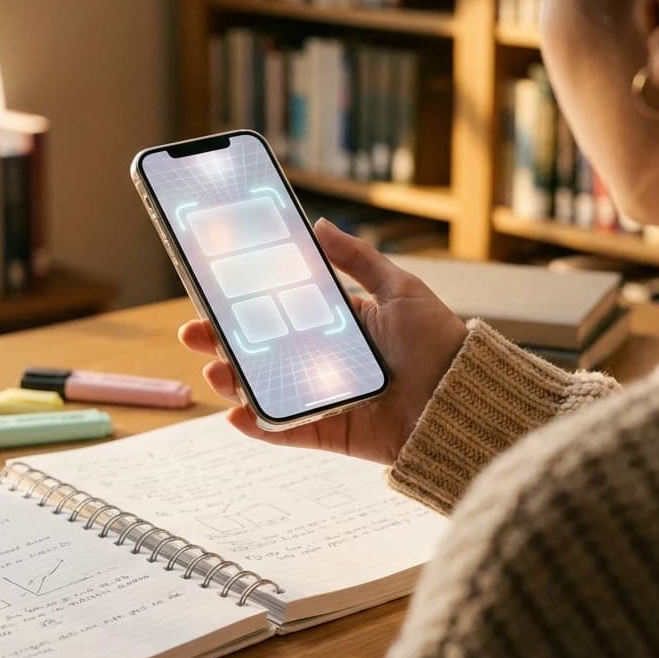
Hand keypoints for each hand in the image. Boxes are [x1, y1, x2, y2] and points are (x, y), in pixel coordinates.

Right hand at [177, 218, 466, 464]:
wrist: (465, 399)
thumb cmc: (439, 341)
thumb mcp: (400, 289)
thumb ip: (358, 259)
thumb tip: (319, 223)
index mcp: (340, 325)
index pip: (280, 313)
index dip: (244, 307)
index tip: (210, 294)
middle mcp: (325, 362)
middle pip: (262, 353)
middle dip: (222, 343)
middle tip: (193, 333)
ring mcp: (324, 399)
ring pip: (267, 391)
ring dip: (234, 382)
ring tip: (216, 371)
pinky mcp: (332, 434)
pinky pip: (288, 431)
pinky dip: (259, 426)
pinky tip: (234, 415)